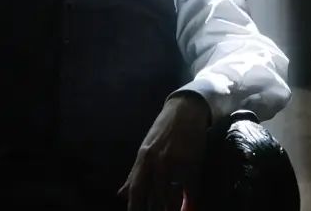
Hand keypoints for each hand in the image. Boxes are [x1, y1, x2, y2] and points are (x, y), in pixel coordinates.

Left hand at [118, 94, 211, 210]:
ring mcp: (173, 161)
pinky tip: (190, 207)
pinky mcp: (190, 161)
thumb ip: (135, 173)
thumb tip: (120, 194)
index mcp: (143, 158)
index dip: (134, 207)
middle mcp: (155, 160)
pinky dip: (190, 201)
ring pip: (168, 195)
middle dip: (152, 210)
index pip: (135, 189)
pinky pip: (190, 188)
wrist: (186, 109)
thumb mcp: (147, 149)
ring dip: (170, 209)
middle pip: (150, 195)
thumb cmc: (165, 130)